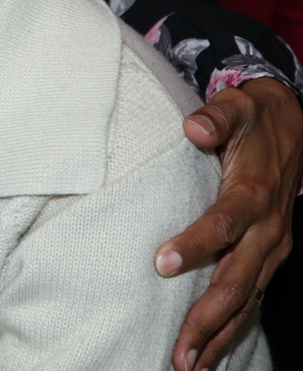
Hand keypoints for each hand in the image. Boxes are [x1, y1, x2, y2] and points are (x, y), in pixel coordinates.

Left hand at [155, 78, 302, 370]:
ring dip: (217, 335)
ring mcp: (273, 248)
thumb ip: (217, 116)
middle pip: (236, 279)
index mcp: (254, 192)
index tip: (161, 263)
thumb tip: (195, 126)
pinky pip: (252, 299)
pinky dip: (231, 329)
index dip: (195, 243)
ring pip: (246, 300)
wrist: (295, 126)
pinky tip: (208, 354)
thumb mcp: (240, 106)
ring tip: (187, 364)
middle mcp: (269, 229)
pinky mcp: (270, 257)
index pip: (224, 222)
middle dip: (207, 318)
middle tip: (177, 350)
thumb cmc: (255, 117)